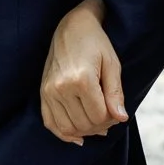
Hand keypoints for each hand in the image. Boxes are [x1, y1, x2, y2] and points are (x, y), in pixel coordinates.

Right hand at [41, 0, 124, 144]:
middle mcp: (61, 87)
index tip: (116, 112)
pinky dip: (63, 133)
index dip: (112, 119)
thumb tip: (121, 119)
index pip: (99, 116)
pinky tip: (77, 136)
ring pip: (67, 128)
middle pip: (84, 124)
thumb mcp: (112, 64)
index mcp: (81, 79)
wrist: (71, 28)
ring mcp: (49, 91)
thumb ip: (115, 93)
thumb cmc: (95, 43)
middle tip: (108, 117)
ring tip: (95, 124)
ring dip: (84, 132)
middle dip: (100, 127)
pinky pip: (50, 122)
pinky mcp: (42, 92)